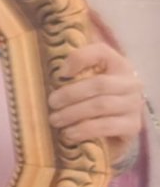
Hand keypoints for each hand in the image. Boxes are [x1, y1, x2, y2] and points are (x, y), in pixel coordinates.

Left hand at [48, 42, 143, 168]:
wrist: (114, 132)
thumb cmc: (92, 104)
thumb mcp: (83, 86)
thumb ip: (72, 77)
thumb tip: (52, 77)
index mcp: (117, 65)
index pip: (101, 52)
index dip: (79, 58)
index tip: (60, 73)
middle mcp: (130, 83)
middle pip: (99, 84)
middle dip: (70, 94)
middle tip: (51, 104)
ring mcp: (134, 104)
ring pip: (100, 105)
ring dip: (72, 113)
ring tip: (55, 120)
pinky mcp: (132, 126)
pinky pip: (105, 126)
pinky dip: (83, 130)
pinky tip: (68, 134)